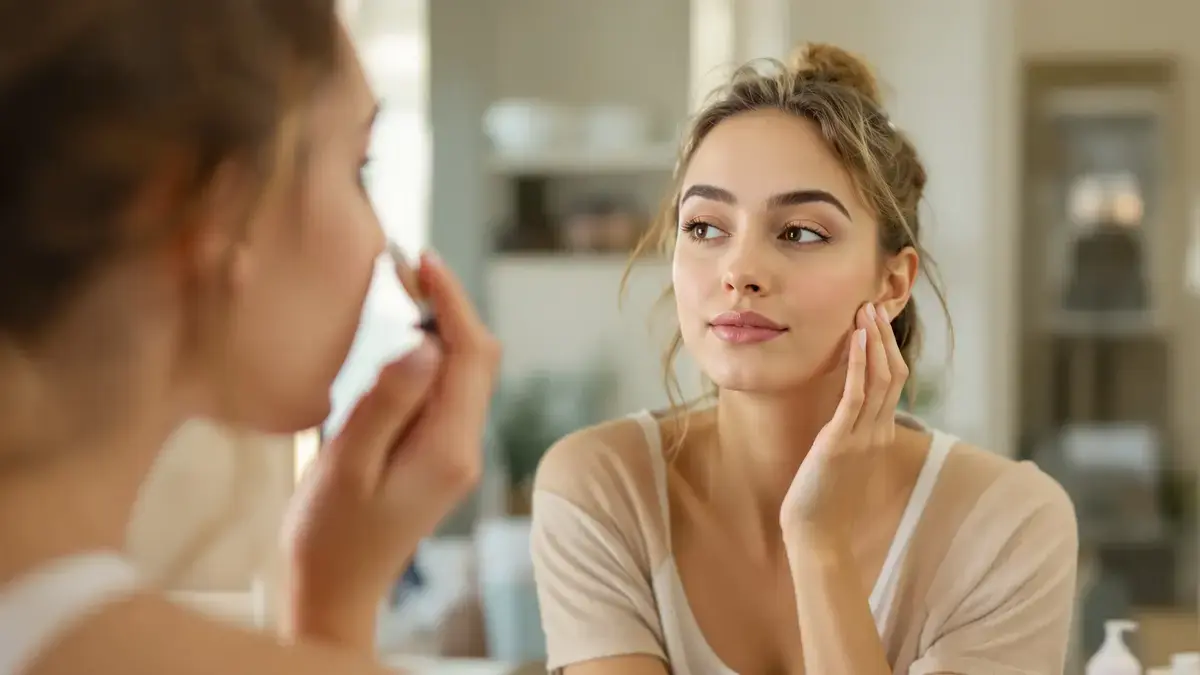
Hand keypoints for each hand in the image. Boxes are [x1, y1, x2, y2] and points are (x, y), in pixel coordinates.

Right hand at [281, 251, 499, 649]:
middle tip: (405, 271)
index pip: (470, 354)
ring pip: (466, 373)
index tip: (422, 261)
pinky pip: (449, 394)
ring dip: (441, 331)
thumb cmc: (328, 533)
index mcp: (448, 448)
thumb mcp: (346, 463)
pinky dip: (432, 359)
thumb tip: (426, 342)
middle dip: (449, 308)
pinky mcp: (442, 457)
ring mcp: (458, 455)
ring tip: (401, 295)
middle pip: (478, 359)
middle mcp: (465, 449)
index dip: (451, 300)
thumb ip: (388, 401)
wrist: (334, 591)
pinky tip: (399, 348)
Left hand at [779, 302, 907, 540]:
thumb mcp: (840, 460)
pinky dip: (859, 363)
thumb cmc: (821, 500)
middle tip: (873, 304)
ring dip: (874, 341)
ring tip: (865, 311)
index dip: (888, 350)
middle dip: (885, 337)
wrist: (816, 535)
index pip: (894, 383)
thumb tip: (842, 414)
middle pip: (895, 374)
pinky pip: (856, 395)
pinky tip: (855, 339)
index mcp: (880, 435)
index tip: (876, 321)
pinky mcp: (842, 441)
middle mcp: (879, 432)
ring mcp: (863, 436)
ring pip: (882, 379)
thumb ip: (847, 434)